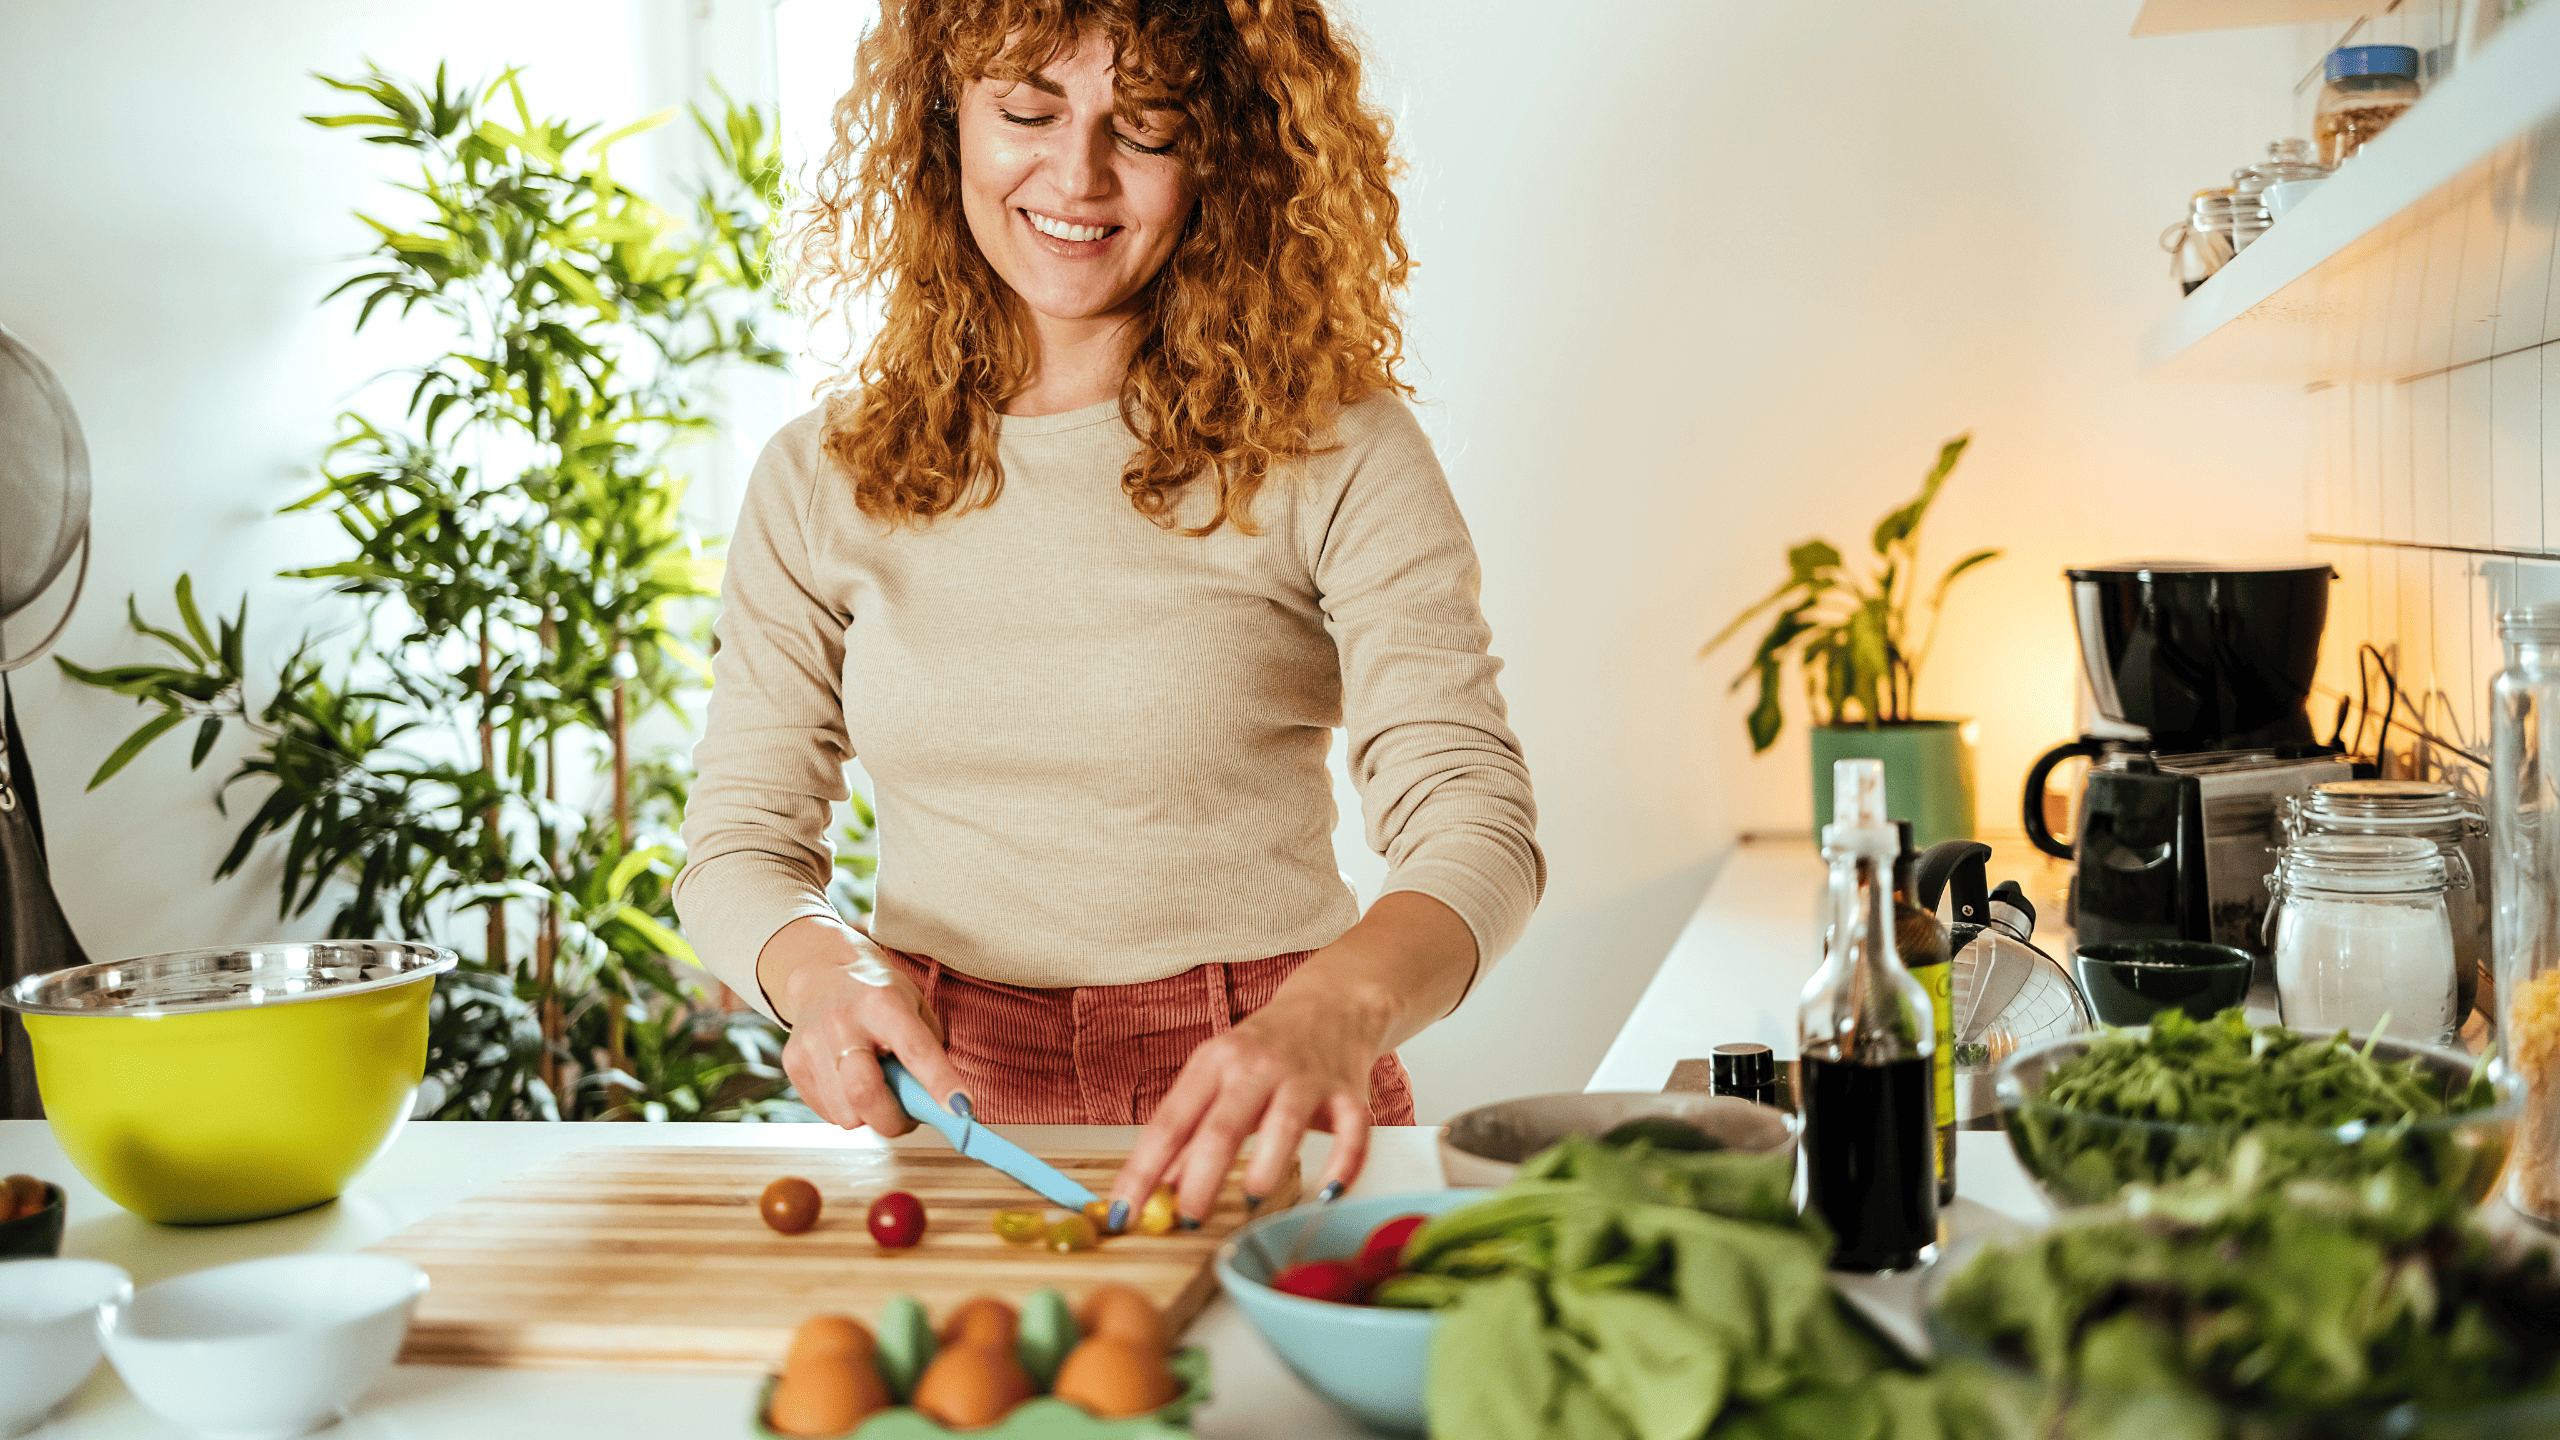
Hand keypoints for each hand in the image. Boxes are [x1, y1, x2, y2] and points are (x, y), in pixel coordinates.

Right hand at [761, 916, 969, 1135]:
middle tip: (907, 1118)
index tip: (960, 1109)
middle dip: (894, 1121)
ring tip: (877, 1091)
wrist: (821, 972)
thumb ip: (927, 1050)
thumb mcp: (913, 1006)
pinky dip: (847, 1110)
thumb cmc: (876, 993)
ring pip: (846, 1113)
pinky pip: (827, 1113)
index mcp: (883, 1003)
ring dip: (870, 1117)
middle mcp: (843, 1022)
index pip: (916, 1050)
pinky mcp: (794, 1063)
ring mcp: (813, 1043)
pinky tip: (851, 1084)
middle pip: (865, 1093)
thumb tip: (943, 1104)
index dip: (940, 1084)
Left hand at [1103, 892, 1477, 1226]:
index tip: (1123, 1212)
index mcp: (1214, 1063)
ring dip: (1266, 1165)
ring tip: (1249, 1199)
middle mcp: (1256, 1067)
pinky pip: (1352, 1132)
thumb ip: (1190, 1133)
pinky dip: (1343, 1165)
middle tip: (1186, 1220)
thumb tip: (1159, 1189)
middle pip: (1222, 1126)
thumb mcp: (1216, 1078)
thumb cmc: (1264, 1051)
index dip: (1143, 1171)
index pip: (1169, 1123)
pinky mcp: (1348, 1092)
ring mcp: (1305, 1078)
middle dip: (1201, 1177)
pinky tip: (1326, 1194)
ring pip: (1284, 1123)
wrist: (1332, 1004)